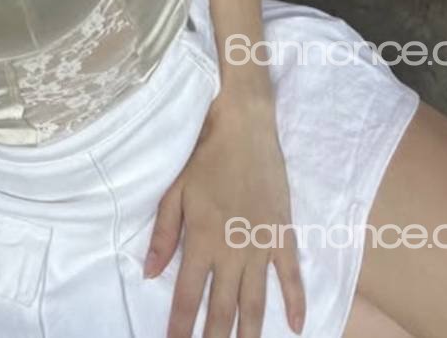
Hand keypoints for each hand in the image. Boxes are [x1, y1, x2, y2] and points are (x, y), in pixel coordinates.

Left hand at [145, 91, 305, 337]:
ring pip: (255, 301)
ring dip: (250, 332)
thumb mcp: (175, 192)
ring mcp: (261, 244)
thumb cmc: (205, 157)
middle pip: (223, 308)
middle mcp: (232, 250)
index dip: (180, 326)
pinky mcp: (283, 233)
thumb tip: (149, 273)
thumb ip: (163, 235)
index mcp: (201, 240)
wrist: (244, 128)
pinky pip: (291, 274)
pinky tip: (297, 326)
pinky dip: (295, 301)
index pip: (188, 296)